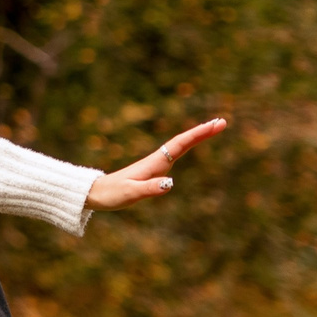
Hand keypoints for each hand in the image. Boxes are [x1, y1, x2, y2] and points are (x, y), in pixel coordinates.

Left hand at [86, 117, 226, 209]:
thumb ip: (150, 189)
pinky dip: (186, 146)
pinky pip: (174, 154)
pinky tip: (189, 145)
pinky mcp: (152, 170)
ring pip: (179, 146)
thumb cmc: (111, 194)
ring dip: (196, 136)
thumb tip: (171, 183)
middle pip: (182, 142)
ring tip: (213, 128)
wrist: (94, 193)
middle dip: (202, 132)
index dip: (198, 134)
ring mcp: (154, 164)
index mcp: (154, 163)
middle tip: (222, 122)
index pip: (180, 144)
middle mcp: (156, 160)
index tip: (216, 124)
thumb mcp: (131, 194)